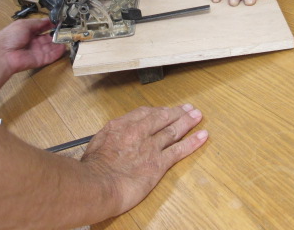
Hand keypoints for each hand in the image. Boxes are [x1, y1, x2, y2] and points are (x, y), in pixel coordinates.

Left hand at [0, 18, 65, 76]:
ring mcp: (37, 51)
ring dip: (59, 42)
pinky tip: (64, 47)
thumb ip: (38, 23)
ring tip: (69, 37)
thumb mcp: (24, 24)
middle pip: (48, 37)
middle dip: (57, 34)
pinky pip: (51, 56)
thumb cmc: (10, 37)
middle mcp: (33, 41)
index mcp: (27, 31)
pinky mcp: (40, 60)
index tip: (60, 21)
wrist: (3, 55)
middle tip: (67, 30)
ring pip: (51, 47)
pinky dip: (58, 52)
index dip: (51, 24)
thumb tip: (49, 20)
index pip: (42, 27)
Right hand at [81, 104, 207, 215]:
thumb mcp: (96, 144)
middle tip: (187, 109)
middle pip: (162, 118)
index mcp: (121, 126)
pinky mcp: (158, 163)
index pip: (144, 114)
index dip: (158, 111)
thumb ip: (109, 138)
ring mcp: (150, 146)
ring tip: (197, 116)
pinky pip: (179, 149)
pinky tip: (202, 135)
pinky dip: (193, 142)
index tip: (165, 110)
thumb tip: (113, 138)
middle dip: (176, 112)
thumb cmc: (92, 169)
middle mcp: (138, 132)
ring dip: (187, 122)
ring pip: (173, 130)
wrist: (97, 184)